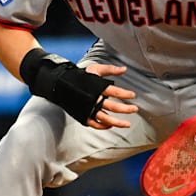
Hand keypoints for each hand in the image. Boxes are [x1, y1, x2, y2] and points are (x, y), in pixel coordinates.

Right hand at [21, 49, 135, 127]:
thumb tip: (124, 69)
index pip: (114, 92)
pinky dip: (104, 126)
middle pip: (112, 106)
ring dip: (117, 122)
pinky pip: (95, 124)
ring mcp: (88, 109)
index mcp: (97, 87)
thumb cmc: (80, 77)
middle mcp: (93, 100)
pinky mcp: (83, 116)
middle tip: (134, 109)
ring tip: (127, 124)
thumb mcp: (95, 69)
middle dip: (125, 109)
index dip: (125, 94)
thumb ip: (110, 69)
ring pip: (105, 119)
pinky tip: (111, 125)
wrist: (61, 85)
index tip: (132, 95)